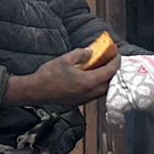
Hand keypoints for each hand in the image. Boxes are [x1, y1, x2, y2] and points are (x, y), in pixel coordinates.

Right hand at [5, 47, 119, 107]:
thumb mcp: (66, 59)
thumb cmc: (49, 75)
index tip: (117, 54)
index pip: (109, 72)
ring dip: (107, 80)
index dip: (115, 62)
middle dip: (113, 72)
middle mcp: (89, 93)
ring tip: (105, 68)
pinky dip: (99, 85)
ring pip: (102, 90)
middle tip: (113, 61)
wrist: (36, 91)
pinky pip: (95, 94)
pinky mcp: (79, 101)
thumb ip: (81, 54)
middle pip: (109, 83)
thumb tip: (91, 52)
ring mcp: (84, 99)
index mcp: (88, 82)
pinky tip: (93, 77)